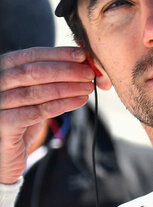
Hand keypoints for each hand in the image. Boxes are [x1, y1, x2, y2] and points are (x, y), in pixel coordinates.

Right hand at [0, 47, 95, 183]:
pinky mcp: (3, 123)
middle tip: (89, 73)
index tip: (81, 56)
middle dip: (65, 70)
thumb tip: (82, 62)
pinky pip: (36, 112)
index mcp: (0, 70)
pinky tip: (79, 101)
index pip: (29, 56)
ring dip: (67, 88)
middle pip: (32, 72)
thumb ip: (51, 77)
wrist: (5, 152)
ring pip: (35, 92)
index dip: (57, 54)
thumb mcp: (35, 93)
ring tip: (88, 87)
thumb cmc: (23, 118)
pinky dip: (61, 105)